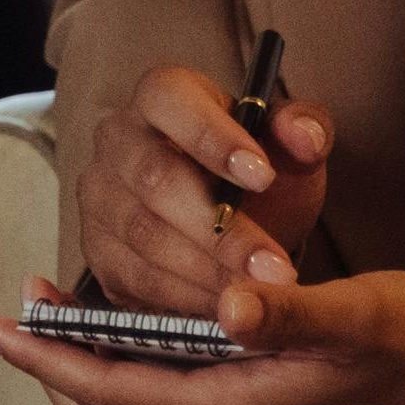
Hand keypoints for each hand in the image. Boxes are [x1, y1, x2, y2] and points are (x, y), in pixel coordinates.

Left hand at [0, 269, 404, 404]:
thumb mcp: (357, 311)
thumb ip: (290, 310)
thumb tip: (228, 305)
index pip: (110, 389)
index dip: (47, 356)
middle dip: (46, 367)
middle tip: (12, 316)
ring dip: (79, 377)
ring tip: (57, 324)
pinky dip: (120, 385)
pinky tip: (131, 344)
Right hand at [75, 62, 335, 313]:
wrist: (235, 214)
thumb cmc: (260, 167)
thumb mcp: (291, 142)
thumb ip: (305, 128)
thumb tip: (305, 137)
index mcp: (162, 94)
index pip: (170, 100)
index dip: (214, 138)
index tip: (264, 177)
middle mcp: (117, 141)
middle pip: (155, 179)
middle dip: (221, 230)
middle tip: (274, 265)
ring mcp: (100, 200)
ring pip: (144, 237)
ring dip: (208, 272)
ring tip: (263, 294)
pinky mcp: (98, 254)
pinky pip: (134, 280)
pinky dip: (184, 299)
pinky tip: (229, 310)